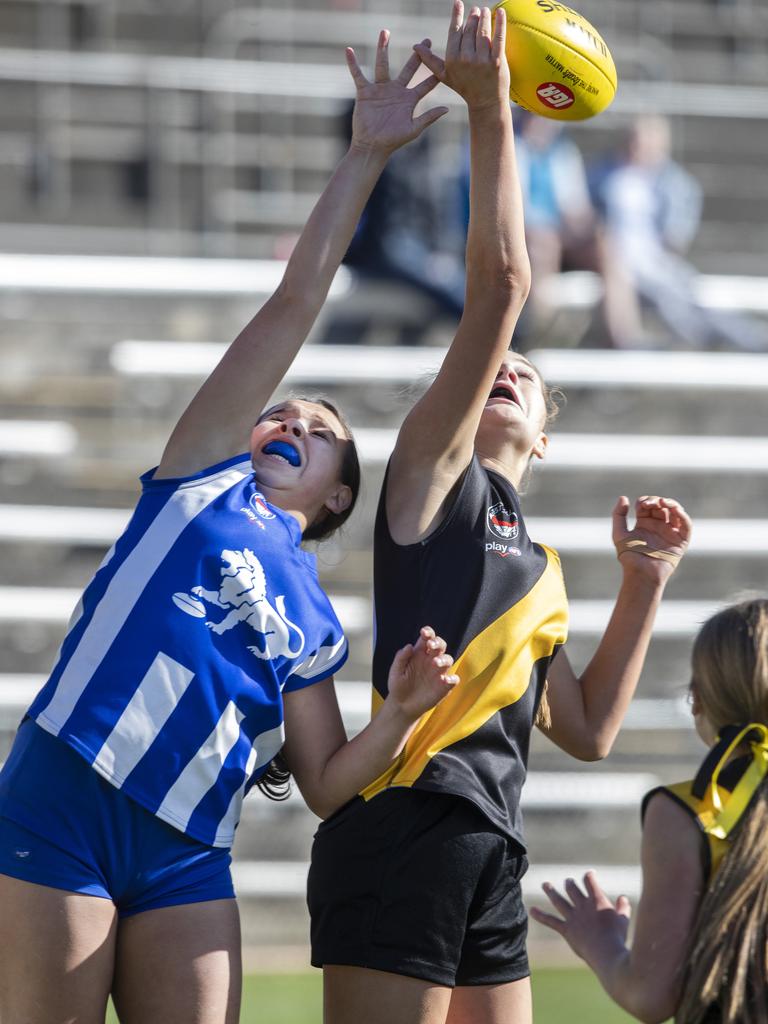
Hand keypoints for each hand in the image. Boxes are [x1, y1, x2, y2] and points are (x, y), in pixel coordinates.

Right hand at [346, 31, 448, 154]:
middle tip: (427, 40)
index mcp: (409, 100)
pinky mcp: (365, 92)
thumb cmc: (393, 141)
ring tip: (385, 32)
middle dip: (418, 55)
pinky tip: (349, 51)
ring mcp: (380, 90)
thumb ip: (428, 118)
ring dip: (382, 48)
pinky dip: (352, 63)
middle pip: (408, 68)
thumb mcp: (413, 129)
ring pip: (382, 65)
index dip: (435, 74)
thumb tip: (447, 109)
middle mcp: (396, 91)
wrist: (372, 147)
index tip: (445, 61)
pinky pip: (358, 74)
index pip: (425, 84)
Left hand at [387, 626, 458, 719]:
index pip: (427, 638)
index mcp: (419, 653)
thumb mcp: (395, 672)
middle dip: (438, 642)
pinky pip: (453, 679)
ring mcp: (439, 672)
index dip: (428, 632)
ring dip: (443, 659)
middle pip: (440, 645)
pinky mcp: (444, 686)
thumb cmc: (398, 686)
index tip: (424, 632)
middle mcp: (431, 660)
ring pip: (448, 659)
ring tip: (435, 663)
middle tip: (430, 645)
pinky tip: (444, 680)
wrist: (402, 706)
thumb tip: (409, 646)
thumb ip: (401, 658)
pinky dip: (452, 678)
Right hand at [414, 2, 509, 111]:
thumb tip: (415, 47)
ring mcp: (482, 60)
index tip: (458, 3)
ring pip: (483, 31)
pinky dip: (500, 23)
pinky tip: (501, 12)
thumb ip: (430, 60)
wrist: (485, 103)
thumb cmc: (463, 87)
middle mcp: (466, 59)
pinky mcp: (498, 61)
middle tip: (476, 11)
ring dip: (485, 16)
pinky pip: (499, 37)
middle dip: (473, 16)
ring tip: (486, 11)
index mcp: (452, 60)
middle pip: (470, 29)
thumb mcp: (444, 75)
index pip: (454, 31)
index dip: (457, 15)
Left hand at [530, 872, 630, 967]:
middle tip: (568, 882)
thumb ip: (622, 907)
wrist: (607, 953)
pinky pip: (551, 921)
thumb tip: (622, 898)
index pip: (589, 881)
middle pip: (572, 888)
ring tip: (545, 885)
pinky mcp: (567, 930)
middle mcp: (582, 905)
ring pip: (558, 900)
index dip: (589, 875)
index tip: (590, 874)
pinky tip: (532, 910)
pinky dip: (541, 915)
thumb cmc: (618, 937)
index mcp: (597, 900)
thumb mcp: (623, 919)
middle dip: (569, 883)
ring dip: (551, 891)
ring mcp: (573, 917)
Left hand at [613, 495, 691, 583]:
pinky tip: (676, 510)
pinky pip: (686, 526)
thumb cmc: (629, 556)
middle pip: (662, 506)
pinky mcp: (681, 541)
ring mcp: (670, 533)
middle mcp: (658, 526)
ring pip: (676, 513)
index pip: (648, 505)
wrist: (641, 572)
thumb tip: (623, 497)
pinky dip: (683, 516)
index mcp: (645, 524)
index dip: (645, 501)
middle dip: (656, 501)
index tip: (640, 504)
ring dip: (671, 504)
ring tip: (663, 502)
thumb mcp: (619, 533)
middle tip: (649, 504)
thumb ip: (618, 515)